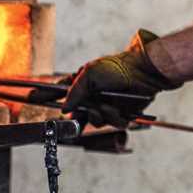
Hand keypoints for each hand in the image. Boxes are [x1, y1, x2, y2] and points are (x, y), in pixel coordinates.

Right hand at [61, 30, 178, 126]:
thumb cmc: (116, 67)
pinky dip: (116, 119)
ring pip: (97, 122)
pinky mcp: (122, 114)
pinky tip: (119, 111)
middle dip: (84, 115)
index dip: (57, 102)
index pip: (63, 95)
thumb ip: (74, 92)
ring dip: (102, 115)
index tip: (49, 104)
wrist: (142, 70)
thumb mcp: (89, 74)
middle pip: (79, 116)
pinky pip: (114, 125)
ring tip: (108, 106)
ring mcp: (107, 107)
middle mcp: (93, 98)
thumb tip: (64, 109)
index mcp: (83, 85)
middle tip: (91, 108)